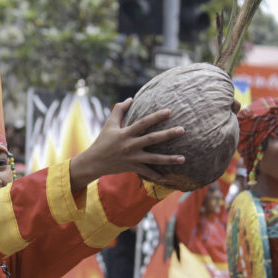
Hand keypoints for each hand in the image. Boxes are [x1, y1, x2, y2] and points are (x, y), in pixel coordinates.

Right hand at [70, 98, 184, 191]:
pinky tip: (168, 179)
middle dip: (168, 134)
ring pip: (153, 159)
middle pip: (152, 139)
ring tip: (183, 158)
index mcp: (125, 133)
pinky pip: (147, 173)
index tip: (169, 111)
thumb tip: (131, 98)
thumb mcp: (109, 124)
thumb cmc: (102, 141)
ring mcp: (132, 158)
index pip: (143, 123)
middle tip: (182, 130)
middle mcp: (130, 145)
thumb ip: (119, 110)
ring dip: (169, 159)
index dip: (156, 116)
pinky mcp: (132, 168)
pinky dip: (157, 176)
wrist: (94, 162)